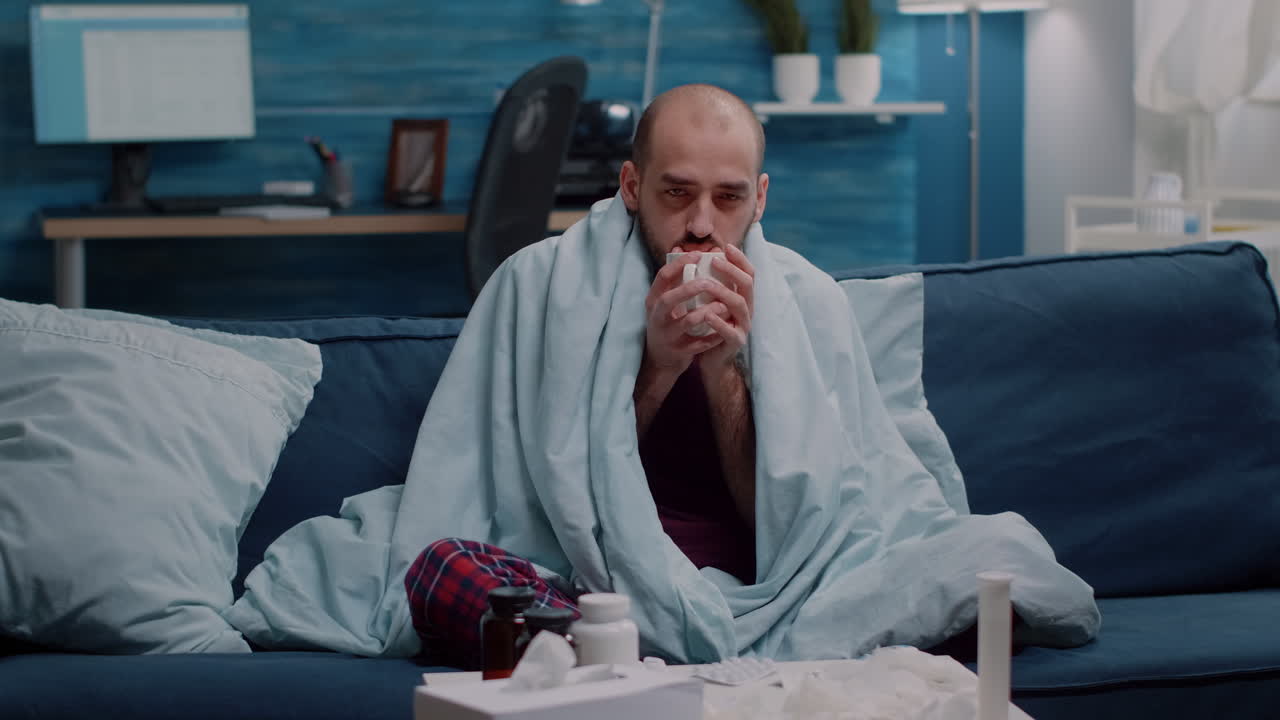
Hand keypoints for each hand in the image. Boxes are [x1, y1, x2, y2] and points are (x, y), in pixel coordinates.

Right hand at [641, 251, 732, 377]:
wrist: (661, 359)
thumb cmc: (668, 322)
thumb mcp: (664, 301)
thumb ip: (674, 279)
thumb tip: (683, 248)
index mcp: (654, 300)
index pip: (662, 276)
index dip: (679, 263)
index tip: (698, 254)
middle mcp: (656, 316)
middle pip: (669, 299)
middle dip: (690, 288)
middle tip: (710, 281)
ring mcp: (667, 335)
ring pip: (685, 322)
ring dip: (706, 312)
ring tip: (722, 305)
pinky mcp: (678, 351)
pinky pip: (697, 343)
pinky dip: (712, 336)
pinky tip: (724, 328)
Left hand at [695, 244, 753, 372]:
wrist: (711, 360)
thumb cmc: (710, 328)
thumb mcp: (711, 303)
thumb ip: (711, 282)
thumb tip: (702, 255)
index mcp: (743, 298)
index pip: (748, 273)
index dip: (740, 259)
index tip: (726, 246)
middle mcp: (747, 309)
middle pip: (747, 284)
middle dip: (732, 270)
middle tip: (714, 260)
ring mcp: (743, 326)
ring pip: (739, 305)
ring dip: (723, 292)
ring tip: (706, 284)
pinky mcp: (735, 342)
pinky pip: (730, 331)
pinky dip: (719, 322)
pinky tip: (706, 314)